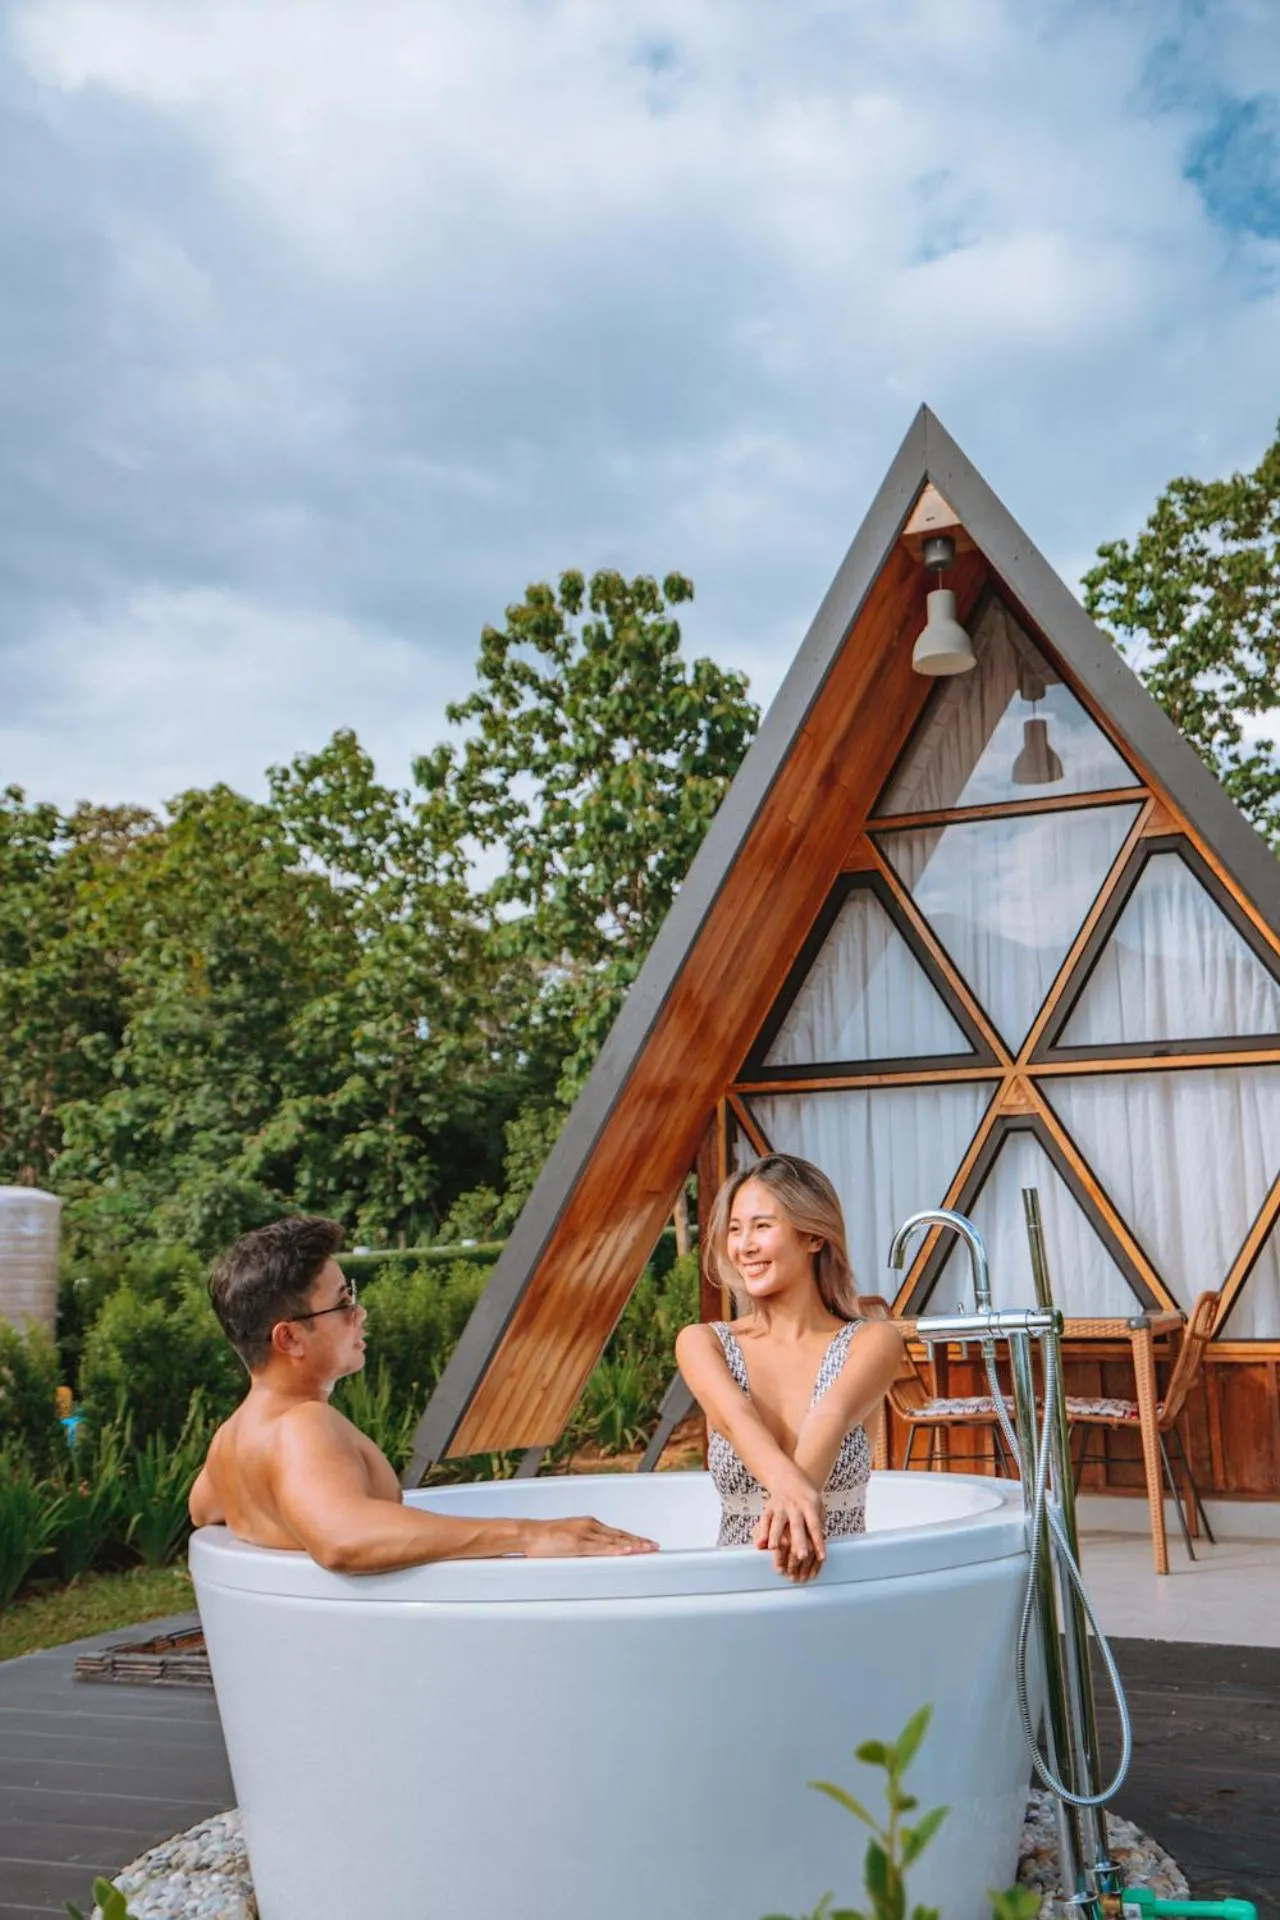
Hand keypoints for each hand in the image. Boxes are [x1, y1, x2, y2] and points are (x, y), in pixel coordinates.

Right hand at [525, 1515, 657, 1557]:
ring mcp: (585, 1534)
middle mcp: (590, 1526)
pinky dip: (615, 1549)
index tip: (646, 1543)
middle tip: (655, 1547)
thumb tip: (595, 1552)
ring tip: (648, 1549)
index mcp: (589, 1524)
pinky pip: (600, 1548)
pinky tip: (626, 1551)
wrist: (529, 1533)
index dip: (632, 1538)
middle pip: (620, 1534)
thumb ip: (584, 1543)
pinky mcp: (578, 1544)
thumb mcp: (569, 1538)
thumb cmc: (545, 1538)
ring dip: (633, 1544)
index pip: (616, 1532)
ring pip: (614, 1540)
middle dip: (639, 1541)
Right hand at [753, 1468, 825, 1581]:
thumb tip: (821, 1544)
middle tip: (802, 1557)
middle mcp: (795, 1506)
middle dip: (799, 1542)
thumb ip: (819, 1523)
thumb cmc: (806, 1496)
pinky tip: (761, 1542)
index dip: (818, 1542)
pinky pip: (765, 1519)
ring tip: (774, 1548)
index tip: (822, 1557)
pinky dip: (762, 1531)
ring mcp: (780, 1506)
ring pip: (777, 1522)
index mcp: (810, 1506)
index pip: (815, 1526)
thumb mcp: (818, 1505)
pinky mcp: (769, 1507)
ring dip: (775, 1535)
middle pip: (797, 1526)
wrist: (788, 1477)